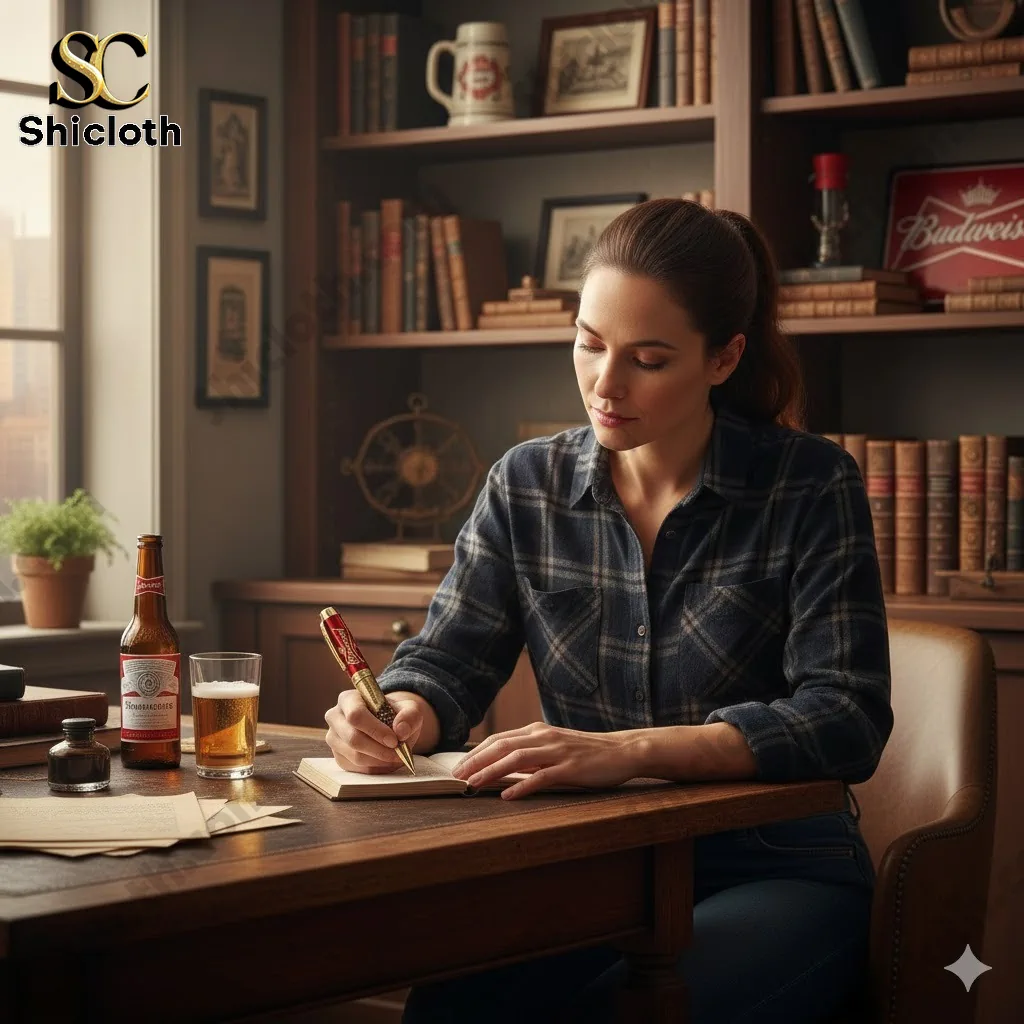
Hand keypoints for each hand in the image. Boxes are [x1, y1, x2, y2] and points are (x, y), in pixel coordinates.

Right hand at [324, 689, 426, 773]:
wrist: (390, 725)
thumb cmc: (397, 714)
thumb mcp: (410, 709)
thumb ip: (410, 716)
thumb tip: (401, 731)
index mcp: (348, 699)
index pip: (356, 715)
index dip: (375, 730)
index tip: (394, 740)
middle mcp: (335, 717)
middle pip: (353, 738)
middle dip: (379, 750)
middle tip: (399, 753)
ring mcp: (334, 739)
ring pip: (355, 756)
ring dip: (380, 760)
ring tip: (396, 757)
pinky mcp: (339, 757)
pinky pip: (356, 768)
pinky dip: (376, 768)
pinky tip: (387, 762)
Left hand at [449, 722, 642, 799]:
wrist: (621, 750)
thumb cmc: (586, 752)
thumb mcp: (553, 747)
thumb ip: (531, 754)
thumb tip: (502, 767)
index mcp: (537, 731)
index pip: (498, 739)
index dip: (476, 753)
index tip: (458, 767)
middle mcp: (543, 737)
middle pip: (501, 746)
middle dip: (476, 761)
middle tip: (456, 777)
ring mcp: (557, 751)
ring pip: (516, 759)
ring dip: (491, 771)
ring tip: (473, 784)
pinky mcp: (570, 768)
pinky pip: (542, 776)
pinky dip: (523, 785)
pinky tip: (508, 795)